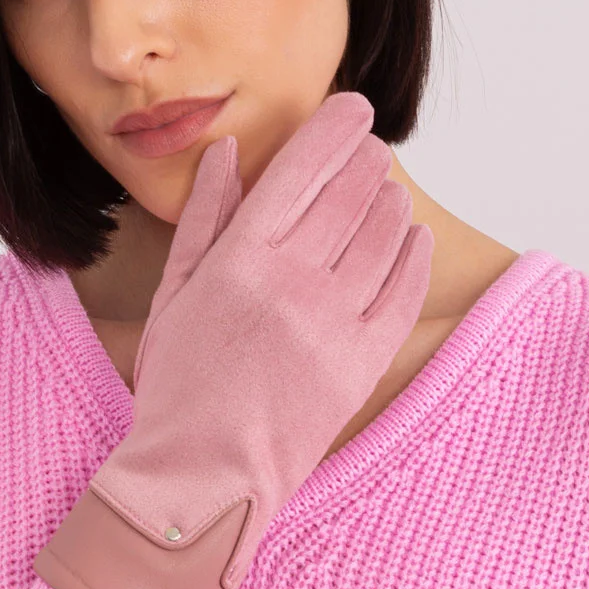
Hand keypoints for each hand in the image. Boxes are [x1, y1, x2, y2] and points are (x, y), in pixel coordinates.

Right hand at [33, 91, 432, 588]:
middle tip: (371, 152)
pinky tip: (412, 240)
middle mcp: (295, 282)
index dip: (338, 126)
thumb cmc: (177, 390)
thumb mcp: (174, 296)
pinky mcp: (364, 363)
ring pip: (386, 233)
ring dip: (391, 202)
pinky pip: (405, 290)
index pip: (305, 165)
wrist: (203, 478)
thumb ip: (204, 220)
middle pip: (354, 190)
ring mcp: (335, 323)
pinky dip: (413, 255)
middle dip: (368, 159)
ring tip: (386, 196)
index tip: (355, 109)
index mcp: (242, 258)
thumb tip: (229, 153)